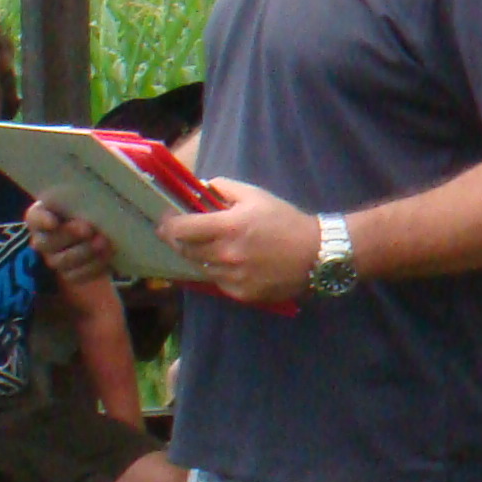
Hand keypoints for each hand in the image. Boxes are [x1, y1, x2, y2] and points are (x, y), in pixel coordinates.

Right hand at [26, 201, 120, 286]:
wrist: (103, 233)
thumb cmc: (89, 211)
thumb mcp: (84, 202)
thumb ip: (80, 201)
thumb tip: (92, 200)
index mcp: (41, 217)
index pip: (34, 218)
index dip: (42, 221)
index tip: (53, 222)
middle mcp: (42, 240)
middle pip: (47, 242)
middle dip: (69, 236)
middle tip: (89, 229)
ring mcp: (54, 259)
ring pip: (61, 261)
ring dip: (84, 252)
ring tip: (103, 242)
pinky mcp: (69, 274)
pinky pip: (75, 276)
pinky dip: (93, 266)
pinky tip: (106, 256)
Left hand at [160, 179, 322, 307]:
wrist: (317, 253)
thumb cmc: (286, 221)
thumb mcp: (257, 195)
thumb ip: (225, 188)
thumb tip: (202, 188)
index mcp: (227, 227)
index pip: (181, 229)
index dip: (167, 225)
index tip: (164, 221)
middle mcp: (226, 254)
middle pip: (185, 250)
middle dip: (178, 240)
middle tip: (182, 233)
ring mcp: (233, 277)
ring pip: (200, 267)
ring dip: (199, 256)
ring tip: (209, 247)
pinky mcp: (241, 293)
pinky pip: (218, 281)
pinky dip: (218, 271)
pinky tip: (232, 263)